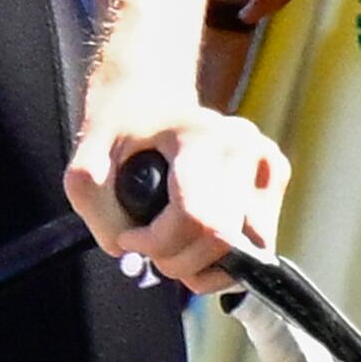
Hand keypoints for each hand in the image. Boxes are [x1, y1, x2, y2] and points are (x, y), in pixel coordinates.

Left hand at [73, 98, 282, 291]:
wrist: (148, 97)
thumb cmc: (118, 132)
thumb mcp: (86, 168)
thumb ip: (99, 213)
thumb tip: (131, 255)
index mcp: (203, 135)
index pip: (197, 218)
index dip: (158, 244)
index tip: (129, 238)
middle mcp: (244, 146)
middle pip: (223, 241)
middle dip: (179, 260)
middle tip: (150, 248)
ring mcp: (265, 161)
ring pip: (248, 249)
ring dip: (204, 263)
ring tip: (173, 244)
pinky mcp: (274, 178)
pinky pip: (257, 243)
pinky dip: (224, 257)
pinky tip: (196, 241)